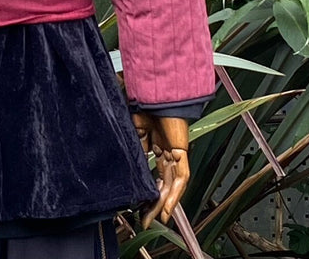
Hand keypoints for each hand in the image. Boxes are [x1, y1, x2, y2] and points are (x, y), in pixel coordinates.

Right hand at [132, 112, 189, 229]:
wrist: (155, 90)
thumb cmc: (145, 101)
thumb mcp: (133, 127)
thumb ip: (133, 144)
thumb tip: (126, 160)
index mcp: (154, 142)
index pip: (152, 170)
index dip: (147, 187)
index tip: (138, 202)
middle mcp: (166, 148)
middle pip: (162, 181)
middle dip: (154, 201)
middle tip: (145, 218)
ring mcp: (174, 150)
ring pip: (171, 182)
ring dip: (164, 202)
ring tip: (154, 218)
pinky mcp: (181, 150)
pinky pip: (181, 177)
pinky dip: (175, 194)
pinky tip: (167, 207)